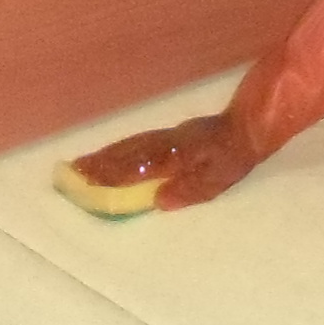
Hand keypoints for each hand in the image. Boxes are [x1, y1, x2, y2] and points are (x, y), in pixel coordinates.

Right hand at [65, 111, 260, 208]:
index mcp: (177, 154)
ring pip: (130, 145)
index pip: (138, 166)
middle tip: (71, 172)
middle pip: (127, 153)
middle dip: (99, 163)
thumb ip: (191, 188)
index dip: (111, 175)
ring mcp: (168, 136)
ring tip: (83, 164)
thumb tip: (159, 201)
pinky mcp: (172, 134)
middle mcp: (167, 142)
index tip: (86, 181)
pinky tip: (113, 154)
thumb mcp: (221, 176)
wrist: (252, 123)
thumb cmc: (237, 153)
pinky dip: (120, 148)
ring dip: (105, 155)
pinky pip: (139, 141)